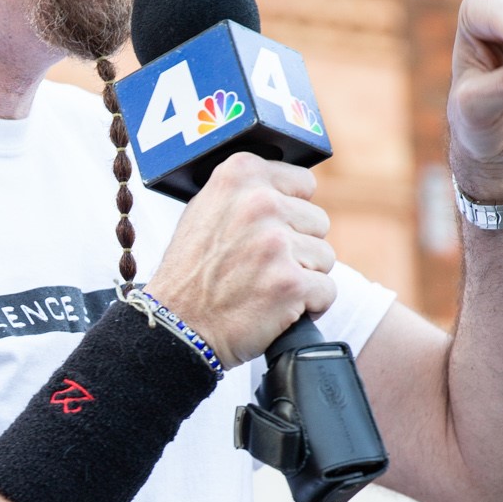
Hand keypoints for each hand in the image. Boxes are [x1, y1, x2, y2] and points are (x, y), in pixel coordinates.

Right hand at [147, 152, 335, 368]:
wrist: (176, 327)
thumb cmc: (191, 273)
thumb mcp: (205, 209)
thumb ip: (248, 192)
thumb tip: (290, 191)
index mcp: (240, 174)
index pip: (304, 183)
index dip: (289, 213)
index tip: (266, 232)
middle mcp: (259, 202)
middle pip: (318, 222)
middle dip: (297, 247)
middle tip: (260, 266)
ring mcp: (276, 243)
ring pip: (325, 257)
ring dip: (302, 276)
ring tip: (264, 287)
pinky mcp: (290, 283)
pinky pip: (327, 291)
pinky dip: (308, 306)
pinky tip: (275, 307)